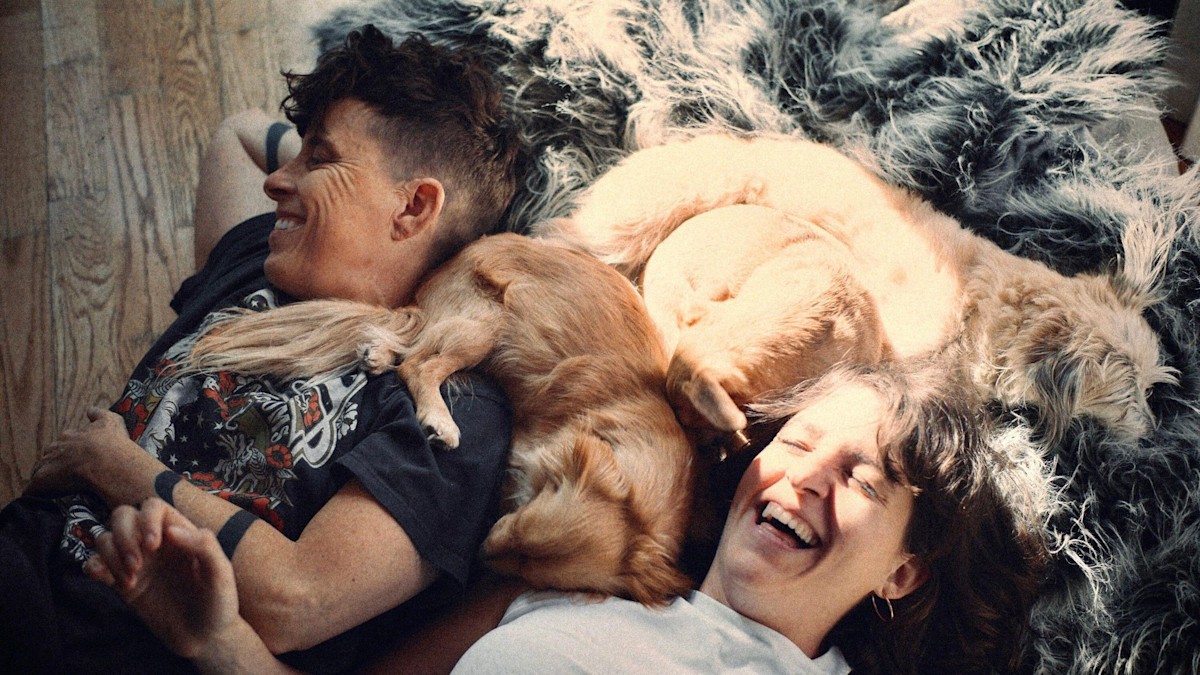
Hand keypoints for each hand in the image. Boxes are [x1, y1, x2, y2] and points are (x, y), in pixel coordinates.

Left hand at [26, 407, 163, 503]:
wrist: (107, 462)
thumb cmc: (112, 443)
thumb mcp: (111, 421)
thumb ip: (99, 414)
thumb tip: (91, 410)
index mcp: (71, 436)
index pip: (65, 442)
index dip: (72, 451)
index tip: (79, 457)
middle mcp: (57, 448)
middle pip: (51, 456)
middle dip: (58, 463)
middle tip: (71, 473)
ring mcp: (48, 464)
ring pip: (41, 471)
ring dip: (48, 478)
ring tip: (59, 488)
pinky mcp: (43, 480)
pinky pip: (34, 489)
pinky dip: (38, 493)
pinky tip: (44, 498)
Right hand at [85, 499, 240, 658]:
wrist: (205, 638)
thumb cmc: (219, 603)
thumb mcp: (221, 573)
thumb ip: (204, 546)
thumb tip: (171, 530)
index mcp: (180, 533)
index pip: (153, 506)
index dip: (147, 520)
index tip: (154, 547)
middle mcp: (156, 543)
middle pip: (123, 515)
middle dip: (124, 536)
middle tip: (137, 566)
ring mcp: (138, 562)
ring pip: (106, 537)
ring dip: (111, 555)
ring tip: (130, 581)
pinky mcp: (123, 584)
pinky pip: (96, 564)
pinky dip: (94, 567)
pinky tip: (110, 582)